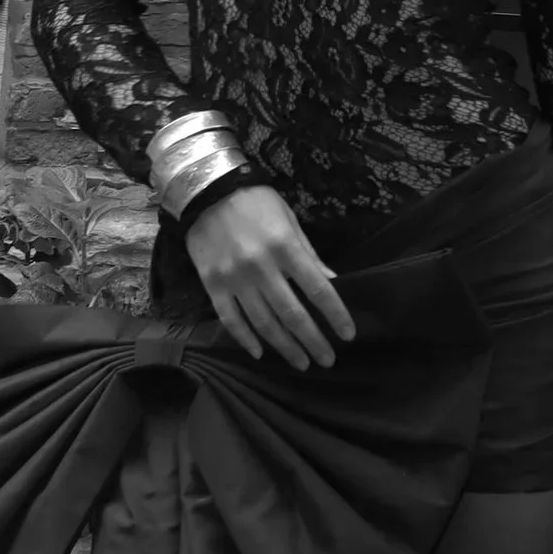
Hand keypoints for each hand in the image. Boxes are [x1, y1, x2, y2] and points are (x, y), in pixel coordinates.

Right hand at [181, 183, 356, 371]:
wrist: (204, 190)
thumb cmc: (254, 202)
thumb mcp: (288, 220)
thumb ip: (309, 254)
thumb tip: (332, 281)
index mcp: (285, 248)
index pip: (318, 289)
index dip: (336, 315)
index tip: (348, 335)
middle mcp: (261, 267)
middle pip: (293, 314)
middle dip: (313, 341)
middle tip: (327, 360)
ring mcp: (235, 279)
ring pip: (264, 324)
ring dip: (285, 347)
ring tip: (301, 363)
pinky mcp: (212, 285)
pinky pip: (231, 319)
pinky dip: (246, 340)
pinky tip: (260, 353)